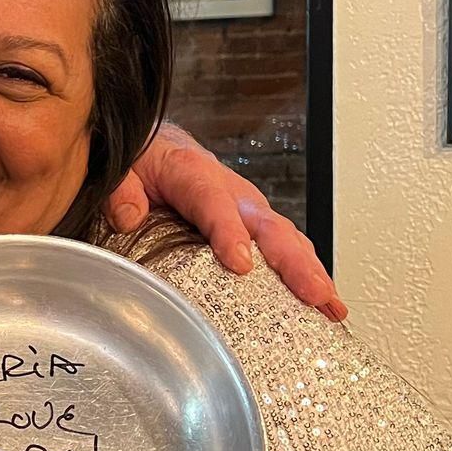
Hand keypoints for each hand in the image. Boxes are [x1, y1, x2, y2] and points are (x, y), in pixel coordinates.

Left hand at [106, 123, 346, 320]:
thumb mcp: (120, 167)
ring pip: (284, 237)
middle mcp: (228, 188)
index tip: (240, 265)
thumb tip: (129, 215)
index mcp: (191, 172)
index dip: (229, 233)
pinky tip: (323, 301)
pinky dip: (306, 271)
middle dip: (292, 261)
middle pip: (265, 224)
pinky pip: (284, 245)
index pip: (213, 203)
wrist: (154, 144)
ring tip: (331, 306)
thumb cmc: (141, 159)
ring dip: (310, 271)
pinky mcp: (253, 222)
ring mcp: (246, 206)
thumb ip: (120, 189)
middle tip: (312, 293)